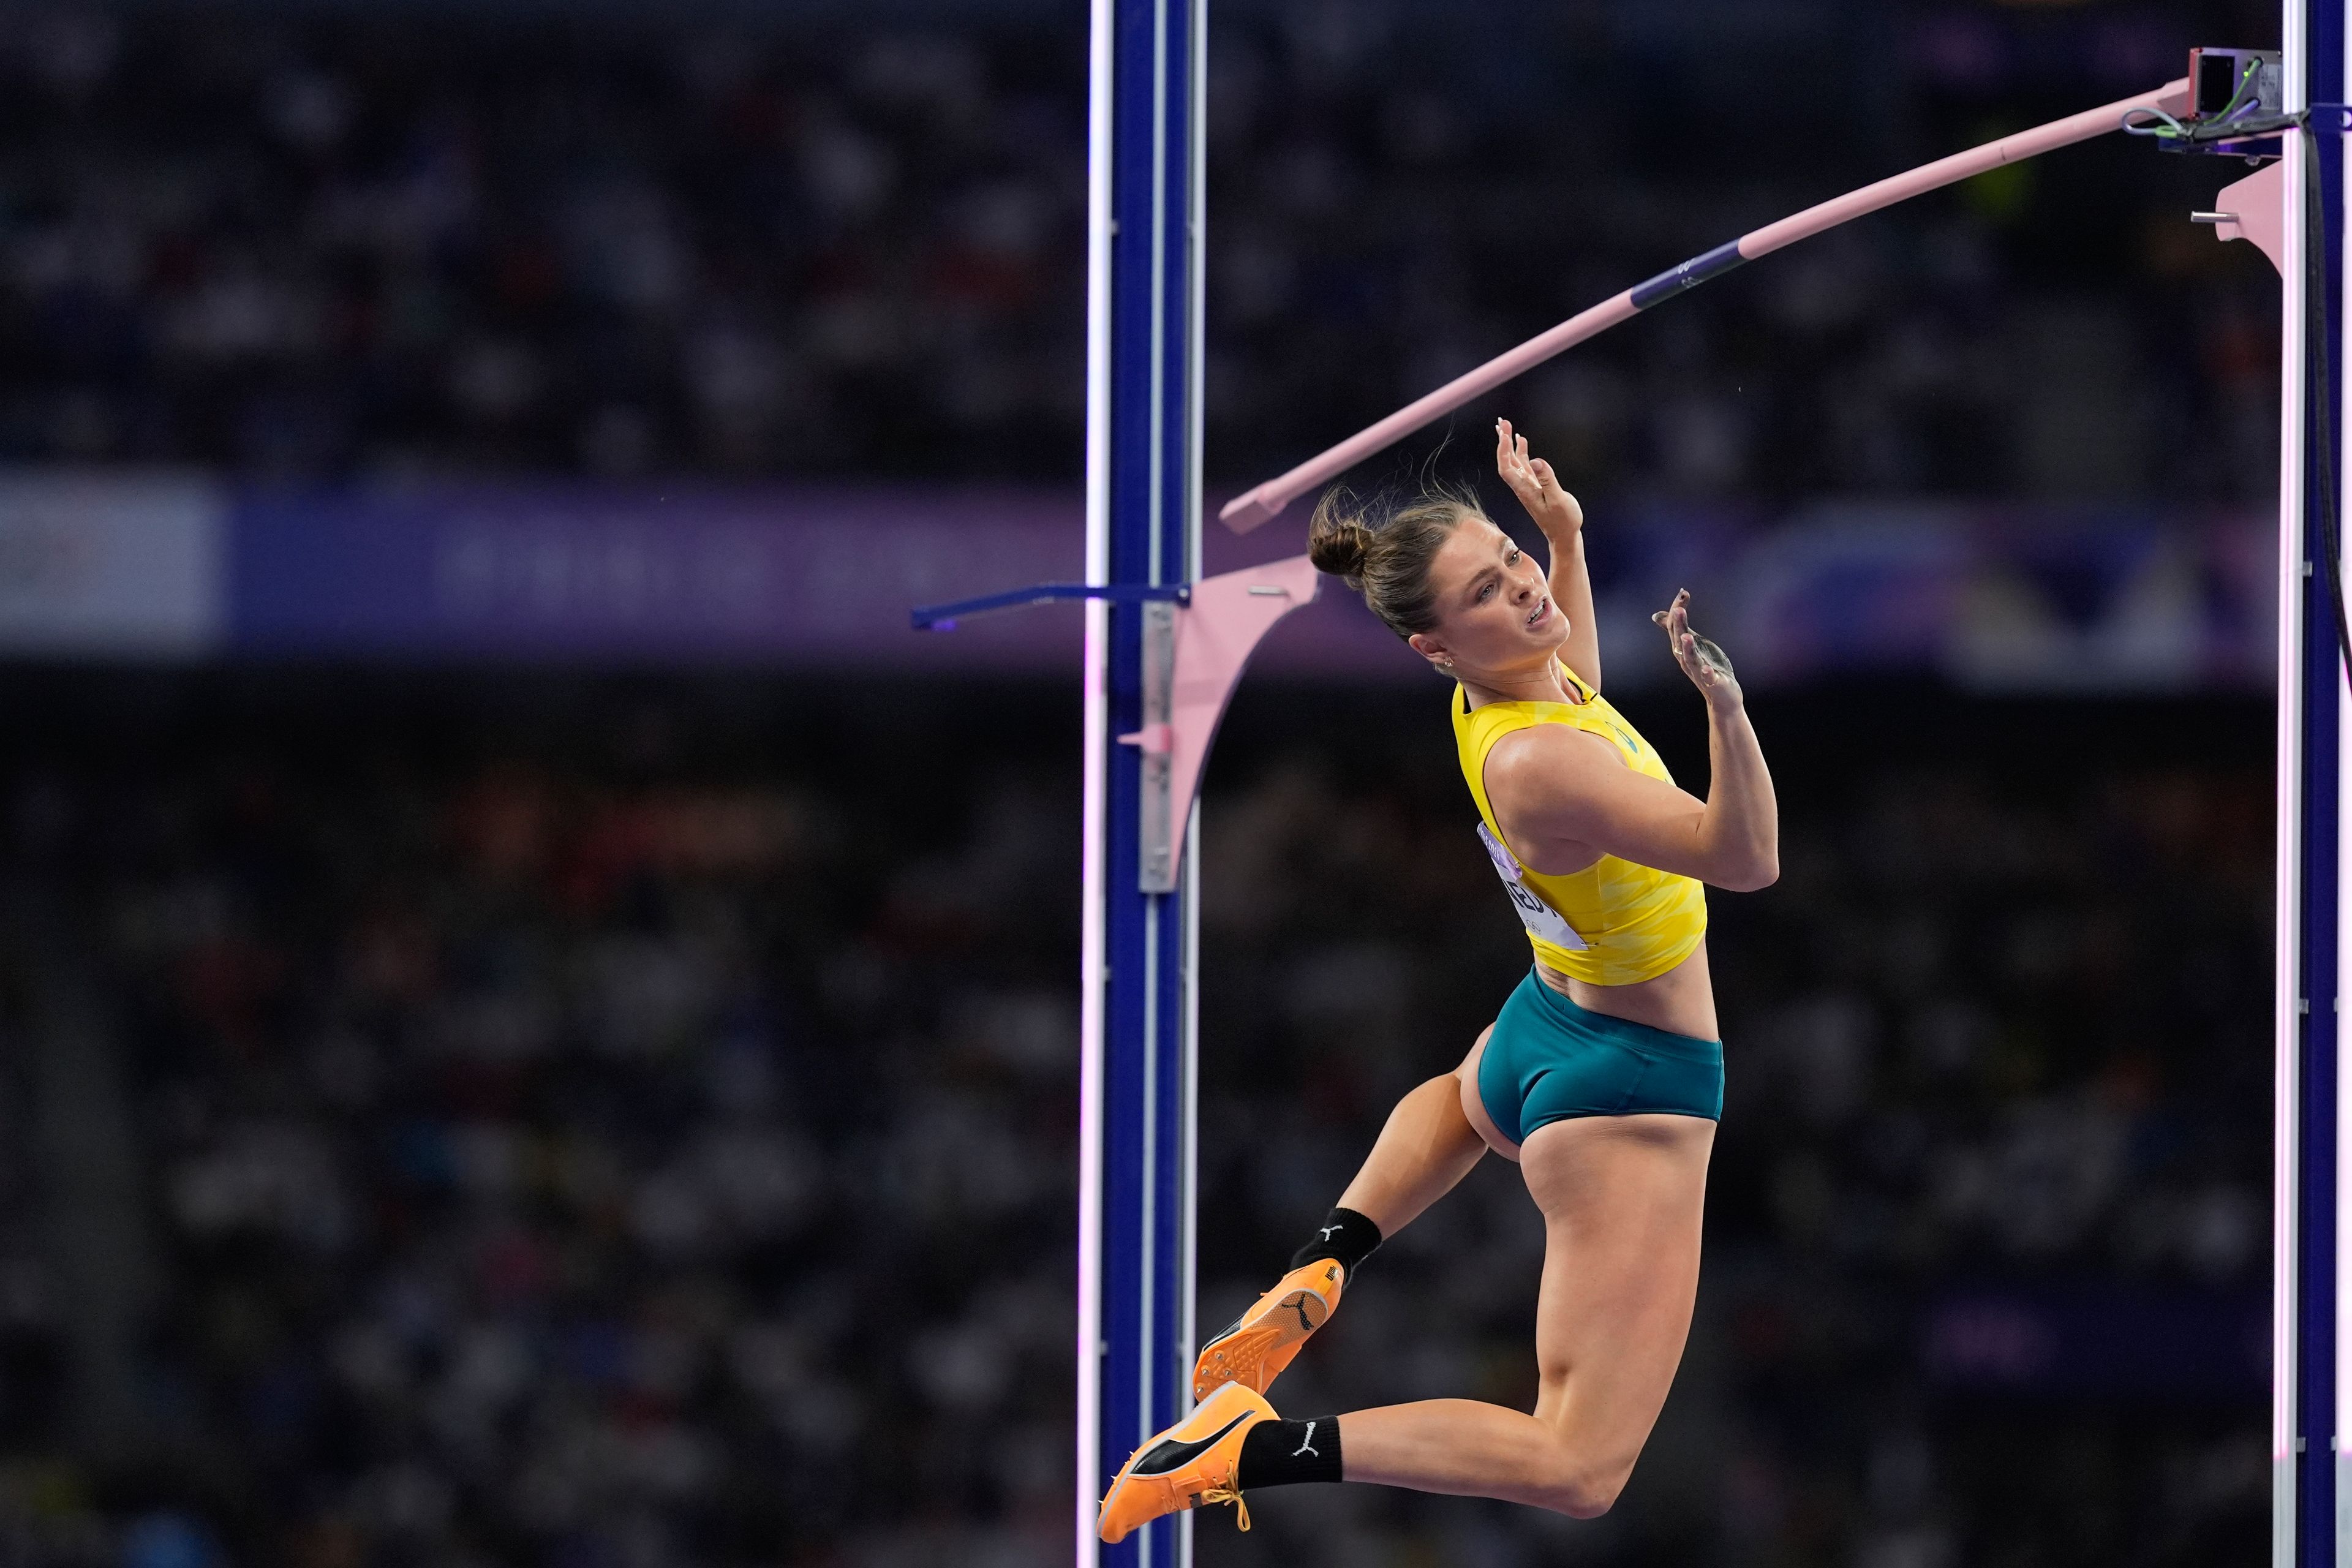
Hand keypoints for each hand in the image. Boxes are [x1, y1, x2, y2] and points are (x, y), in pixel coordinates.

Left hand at [1495, 418, 1582, 535]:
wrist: (1564, 536)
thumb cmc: (1563, 521)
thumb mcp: (1558, 500)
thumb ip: (1547, 480)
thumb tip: (1535, 460)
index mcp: (1525, 490)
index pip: (1507, 468)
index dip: (1503, 451)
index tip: (1505, 434)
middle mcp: (1522, 487)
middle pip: (1506, 461)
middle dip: (1502, 441)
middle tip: (1501, 421)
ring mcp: (1528, 486)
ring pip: (1514, 461)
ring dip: (1509, 443)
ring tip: (1506, 425)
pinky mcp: (1535, 485)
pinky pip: (1524, 465)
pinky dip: (1521, 451)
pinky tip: (1521, 440)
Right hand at [1651, 589, 1741, 708]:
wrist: (1721, 697)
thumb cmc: (1706, 669)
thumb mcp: (1691, 646)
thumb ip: (1676, 630)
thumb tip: (1657, 615)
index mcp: (1681, 649)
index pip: (1675, 627)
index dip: (1677, 610)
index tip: (1683, 593)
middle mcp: (1686, 660)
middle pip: (1680, 641)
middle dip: (1679, 625)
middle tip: (1680, 608)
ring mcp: (1699, 672)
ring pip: (1691, 659)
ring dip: (1688, 648)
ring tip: (1687, 636)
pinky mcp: (1713, 682)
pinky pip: (1708, 678)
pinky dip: (1706, 673)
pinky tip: (1707, 668)